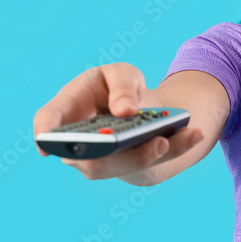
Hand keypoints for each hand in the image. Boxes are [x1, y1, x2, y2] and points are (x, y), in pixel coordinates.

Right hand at [33, 62, 202, 181]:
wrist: (142, 110)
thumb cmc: (121, 87)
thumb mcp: (123, 73)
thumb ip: (122, 85)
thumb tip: (123, 110)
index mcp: (69, 109)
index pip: (49, 123)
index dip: (45, 134)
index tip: (47, 143)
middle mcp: (81, 143)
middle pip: (89, 155)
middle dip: (112, 151)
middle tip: (127, 140)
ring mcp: (103, 161)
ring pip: (121, 166)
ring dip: (146, 154)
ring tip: (166, 139)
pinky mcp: (132, 168)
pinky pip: (154, 164)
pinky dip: (178, 147)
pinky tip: (195, 134)